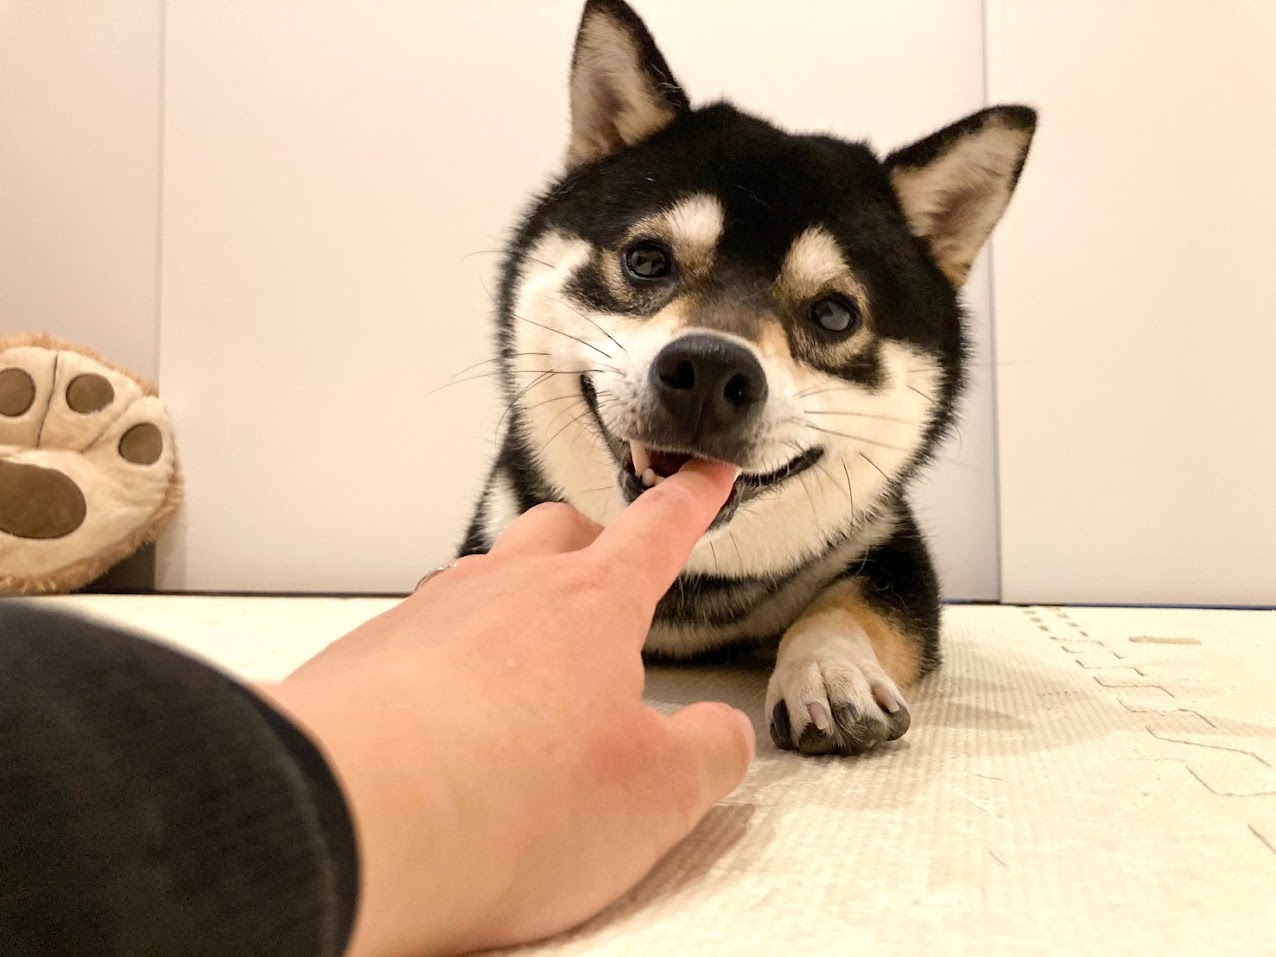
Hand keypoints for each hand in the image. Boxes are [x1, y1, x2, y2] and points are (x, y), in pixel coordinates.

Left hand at [261, 459, 754, 955]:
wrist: (347, 817)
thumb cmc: (504, 797)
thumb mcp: (654, 796)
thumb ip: (706, 755)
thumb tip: (720, 735)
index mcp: (592, 605)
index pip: (657, 530)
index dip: (691, 498)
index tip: (705, 472)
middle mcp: (507, 590)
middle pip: (559, 532)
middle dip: (593, 544)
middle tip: (609, 586)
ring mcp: (431, 616)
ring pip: (484, 578)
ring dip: (514, 605)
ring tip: (527, 673)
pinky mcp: (369, 657)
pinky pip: (422, 635)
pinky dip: (449, 662)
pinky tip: (449, 722)